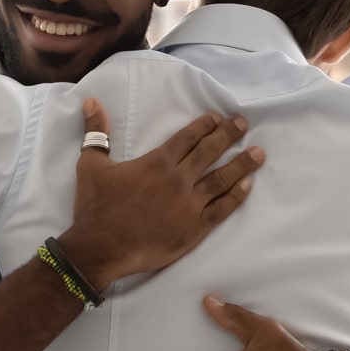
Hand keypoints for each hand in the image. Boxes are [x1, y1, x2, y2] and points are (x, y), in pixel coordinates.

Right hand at [54, 101, 262, 289]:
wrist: (101, 248)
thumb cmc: (96, 207)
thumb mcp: (90, 165)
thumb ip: (96, 133)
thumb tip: (91, 102)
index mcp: (157, 162)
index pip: (188, 137)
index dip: (205, 125)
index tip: (218, 117)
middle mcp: (178, 179)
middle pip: (210, 151)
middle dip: (228, 135)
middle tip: (243, 124)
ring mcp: (189, 204)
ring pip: (222, 179)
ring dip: (242, 165)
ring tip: (258, 153)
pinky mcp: (194, 228)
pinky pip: (221, 209)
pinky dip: (236, 197)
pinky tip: (248, 186)